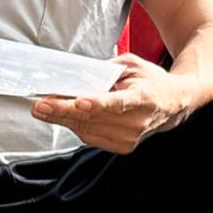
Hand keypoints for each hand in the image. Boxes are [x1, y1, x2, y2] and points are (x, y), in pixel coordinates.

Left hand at [31, 55, 202, 153]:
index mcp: (144, 98)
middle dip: (64, 111)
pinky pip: (91, 137)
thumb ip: (107, 70)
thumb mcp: (131, 65)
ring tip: (43, 110)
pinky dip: (74, 126)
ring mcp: (130, 138)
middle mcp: (138, 122)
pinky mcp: (123, 147)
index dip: (98, 104)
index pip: (118, 103)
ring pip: (88, 130)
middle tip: (40, 106)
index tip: (79, 103)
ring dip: (63, 120)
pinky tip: (61, 116)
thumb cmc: (149, 80)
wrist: (172, 104)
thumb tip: (78, 75)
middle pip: (95, 118)